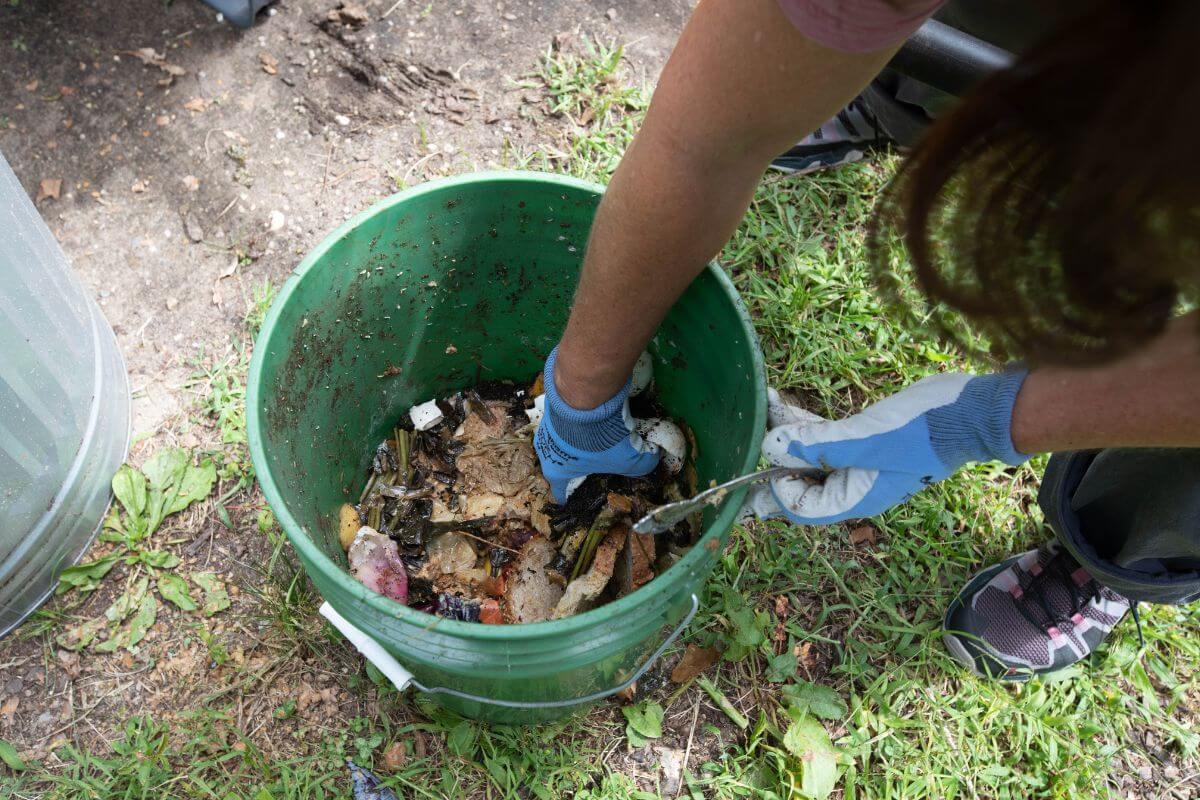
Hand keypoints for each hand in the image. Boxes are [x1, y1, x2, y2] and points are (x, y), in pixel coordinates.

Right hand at [534, 347, 660, 502]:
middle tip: (592, 460)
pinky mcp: (552, 405)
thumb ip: (643, 464)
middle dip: (574, 463)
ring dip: (575, 438)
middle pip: (559, 462)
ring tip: (593, 434)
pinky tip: (592, 413)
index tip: (571, 499)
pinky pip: (566, 417)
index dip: (568, 496)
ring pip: (561, 438)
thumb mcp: (629, 459)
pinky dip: (577, 417)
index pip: (559, 492)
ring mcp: (546, 426)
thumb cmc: (599, 440)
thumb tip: (652, 458)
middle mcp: (546, 450)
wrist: (584, 397)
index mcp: (557, 471)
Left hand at [744, 372, 1028, 524]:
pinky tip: (782, 402)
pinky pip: (826, 437)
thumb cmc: (922, 430)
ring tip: (764, 408)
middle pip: (801, 482)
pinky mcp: (865, 440)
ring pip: (811, 456)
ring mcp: (860, 463)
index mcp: (855, 498)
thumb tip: (771, 448)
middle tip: (746, 441)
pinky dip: (806, 423)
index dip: (777, 488)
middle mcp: (854, 485)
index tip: (764, 460)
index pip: (802, 507)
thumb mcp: (863, 437)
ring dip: (787, 435)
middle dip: (775, 461)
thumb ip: (816, 444)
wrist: (968, 410)